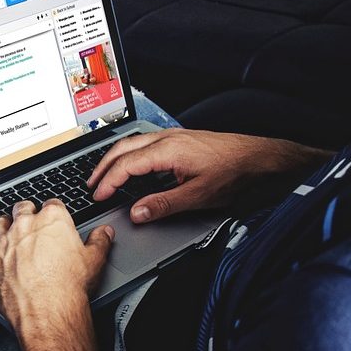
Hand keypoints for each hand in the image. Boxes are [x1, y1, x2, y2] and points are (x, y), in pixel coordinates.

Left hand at [0, 199, 114, 333]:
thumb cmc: (69, 287)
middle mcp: (25, 226)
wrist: (47, 311)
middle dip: (26, 212)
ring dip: (3, 223)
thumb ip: (99, 242)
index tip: (54, 215)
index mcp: (52, 220)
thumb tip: (104, 233)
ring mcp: (4, 243)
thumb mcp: (95, 261)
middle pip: (22, 209)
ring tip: (6, 226)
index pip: (52, 205)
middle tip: (30, 218)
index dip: (53, 210)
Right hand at [88, 129, 330, 223]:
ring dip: (114, 159)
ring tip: (105, 176)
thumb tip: (136, 213)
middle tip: (91, 186)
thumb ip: (163, 205)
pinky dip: (129, 155)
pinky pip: (145, 143)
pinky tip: (132, 167)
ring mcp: (173, 136)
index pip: (126, 165)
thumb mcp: (198, 196)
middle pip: (122, 149)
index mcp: (167, 151)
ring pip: (132, 143)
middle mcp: (167, 139)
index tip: (98, 197)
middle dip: (103, 167)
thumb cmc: (234, 172)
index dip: (108, 182)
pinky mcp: (181, 139)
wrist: (259, 158)